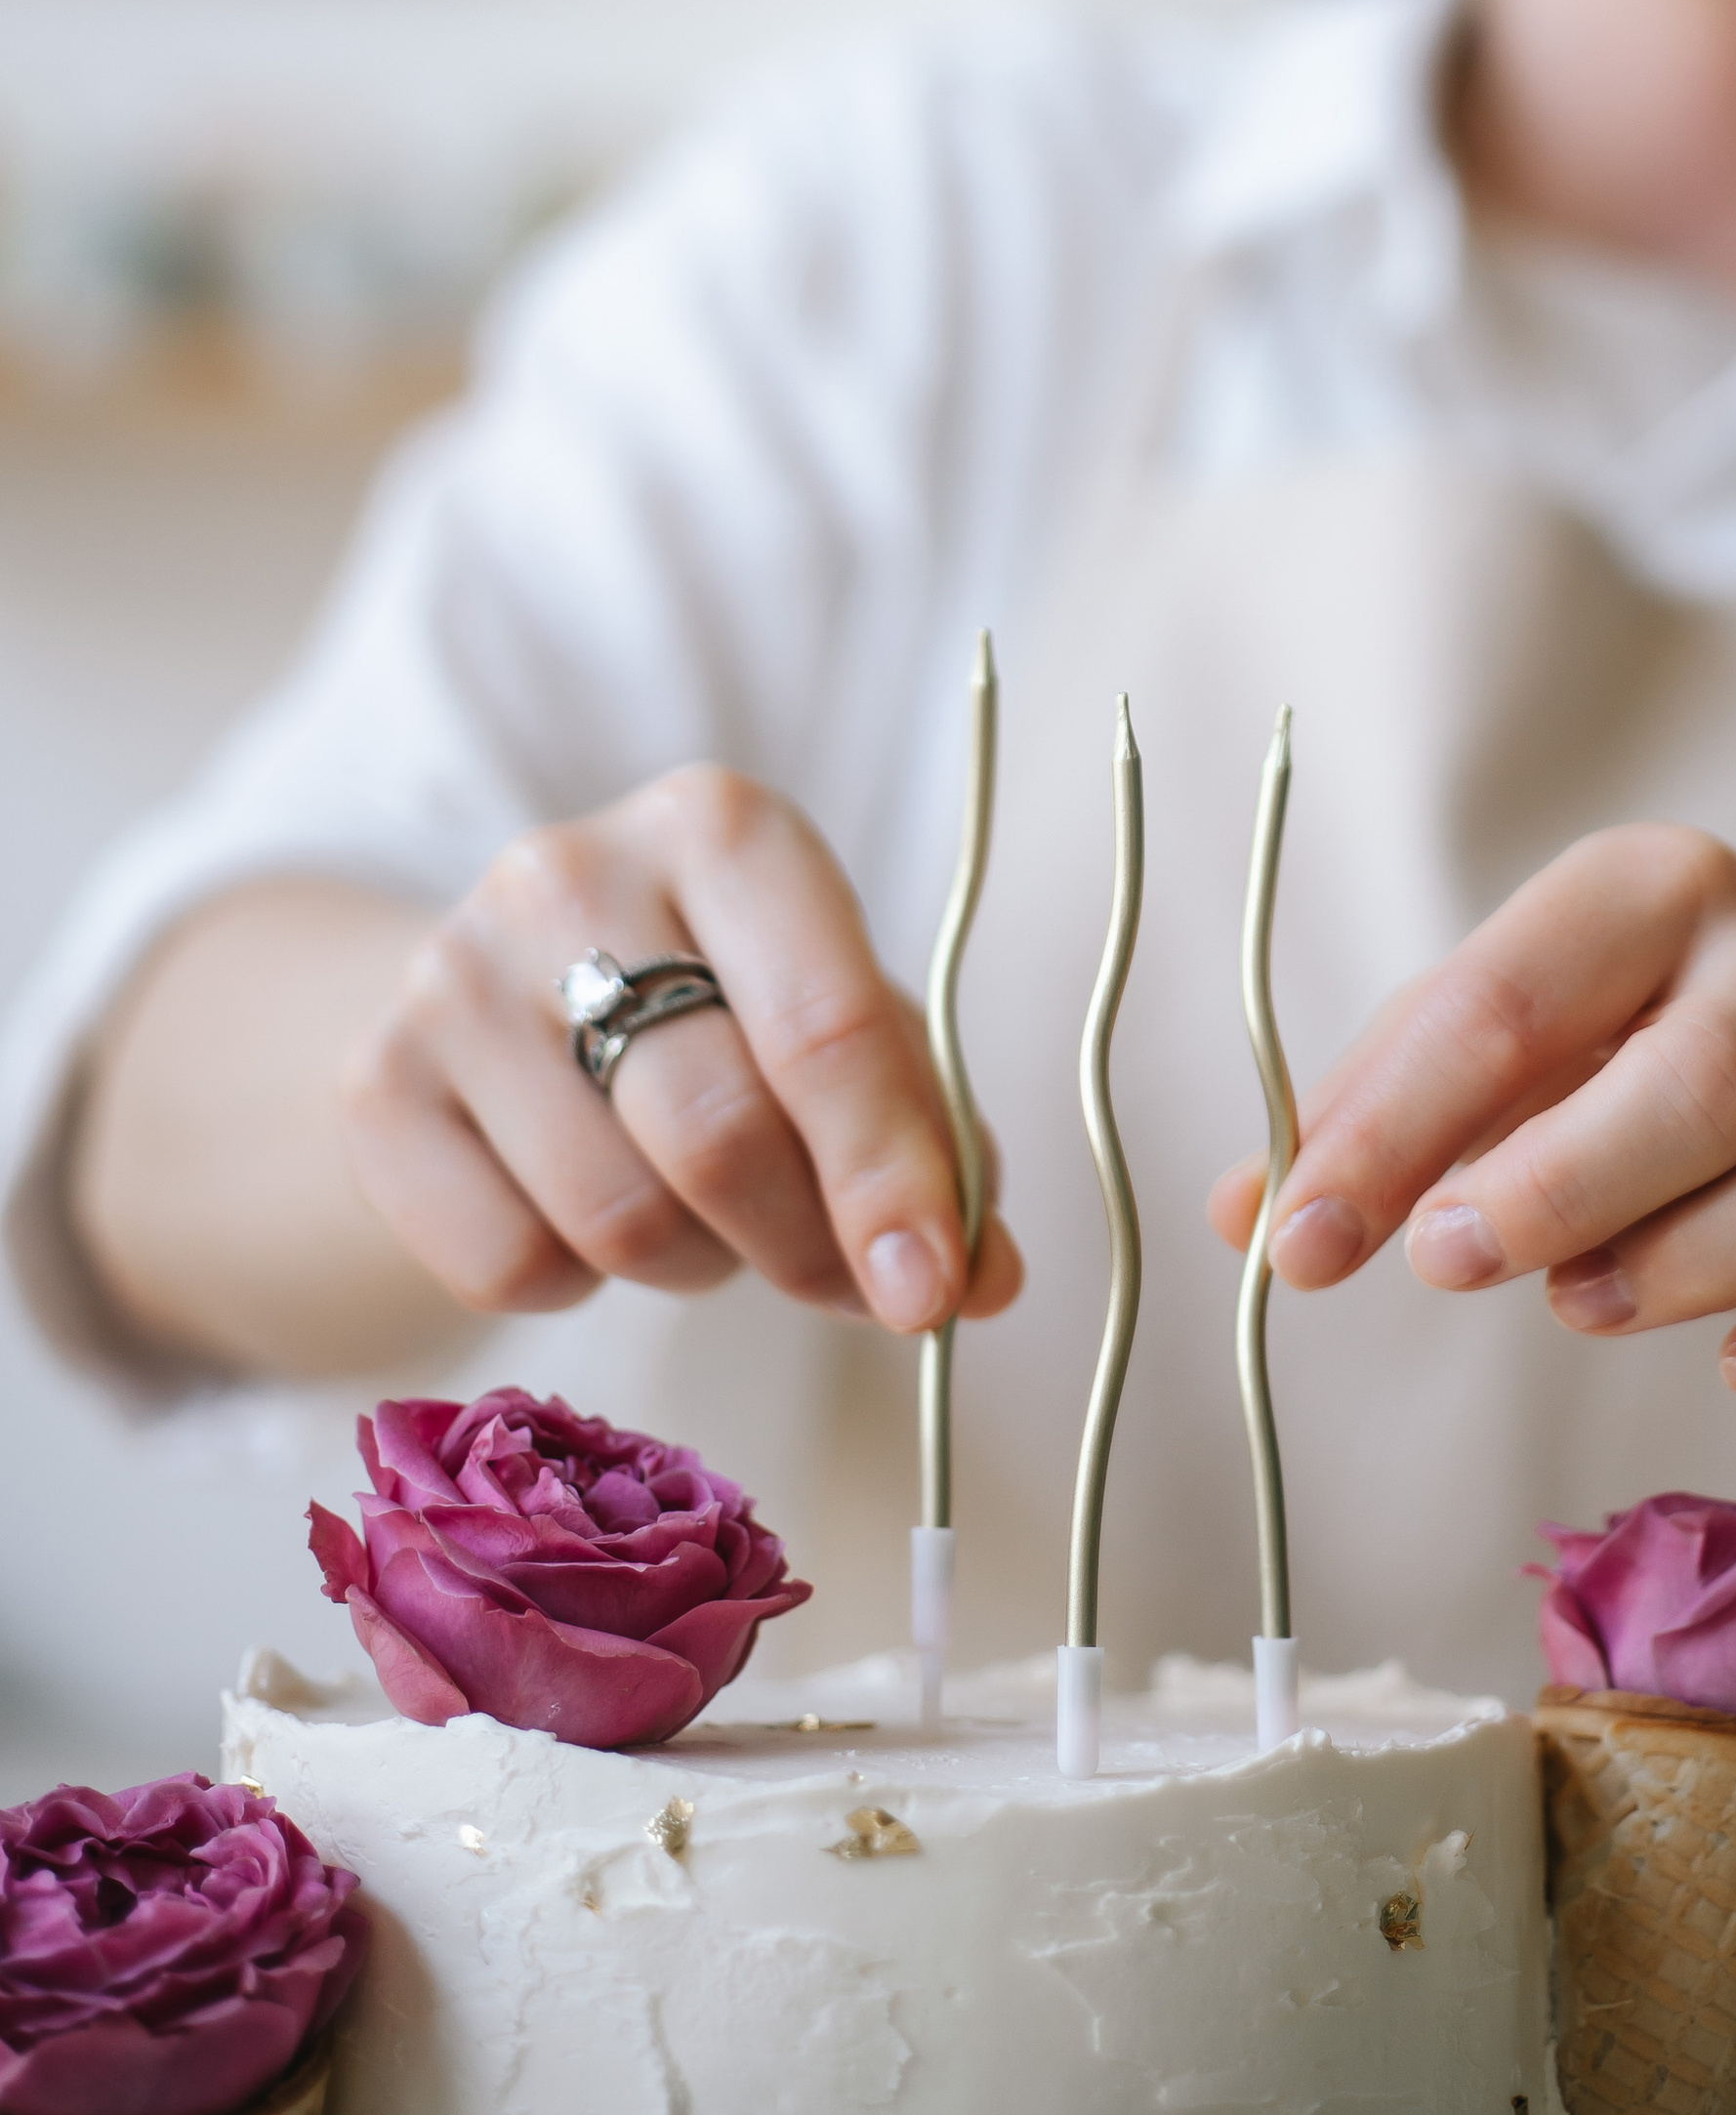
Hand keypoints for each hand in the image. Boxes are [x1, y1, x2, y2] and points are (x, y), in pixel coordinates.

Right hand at [340, 766, 1020, 1337]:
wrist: (505, 988)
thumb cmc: (717, 1000)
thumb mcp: (836, 1017)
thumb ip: (930, 1136)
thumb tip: (982, 1280)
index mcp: (721, 825)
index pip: (825, 1024)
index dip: (892, 1176)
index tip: (938, 1289)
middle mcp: (570, 872)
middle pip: (718, 1134)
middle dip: (804, 1243)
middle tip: (844, 1282)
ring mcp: (453, 973)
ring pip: (616, 1219)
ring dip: (697, 1261)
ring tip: (704, 1209)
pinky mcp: (375, 1082)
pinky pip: (508, 1264)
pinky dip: (577, 1282)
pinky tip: (587, 1206)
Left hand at [1209, 826, 1735, 1397]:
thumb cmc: (1603, 1051)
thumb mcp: (1480, 1046)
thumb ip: (1364, 1118)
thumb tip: (1239, 1215)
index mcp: (1648, 893)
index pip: (1508, 1003)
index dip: (1391, 1133)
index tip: (1301, 1244)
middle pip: (1709, 1077)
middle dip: (1564, 1186)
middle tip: (1449, 1263)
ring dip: (1701, 1264)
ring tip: (1585, 1307)